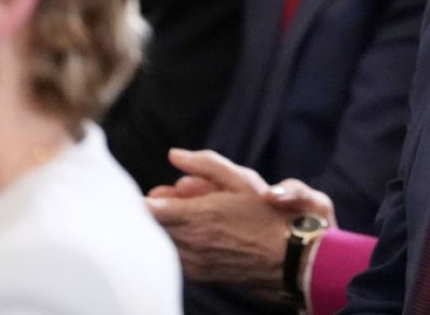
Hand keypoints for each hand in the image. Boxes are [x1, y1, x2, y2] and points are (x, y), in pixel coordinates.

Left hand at [145, 149, 331, 298]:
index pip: (147, 210)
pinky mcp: (197, 274)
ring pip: (159, 243)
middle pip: (149, 227)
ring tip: (182, 213)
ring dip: (163, 228)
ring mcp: (191, 262)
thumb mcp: (243, 180)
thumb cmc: (270, 216)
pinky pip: (173, 255)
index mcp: (197, 216)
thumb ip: (206, 164)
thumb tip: (174, 155)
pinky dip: (174, 242)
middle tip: (162, 196)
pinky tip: (193, 231)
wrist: (289, 260)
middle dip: (152, 210)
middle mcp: (189, 242)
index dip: (140, 201)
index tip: (145, 192)